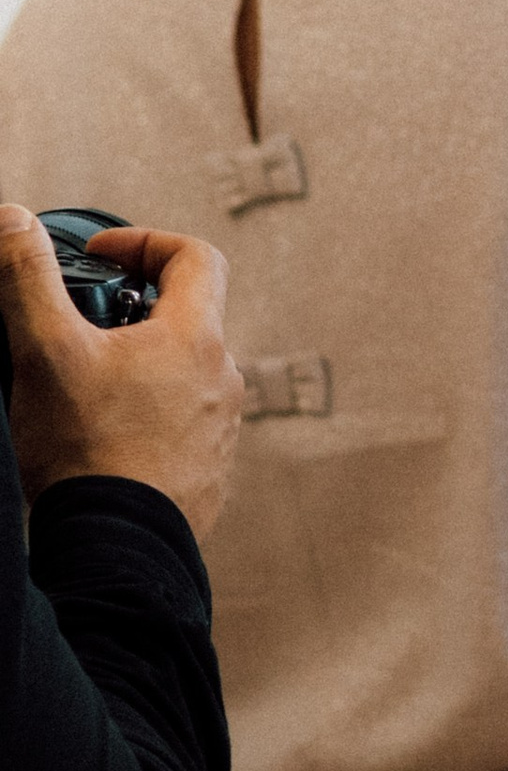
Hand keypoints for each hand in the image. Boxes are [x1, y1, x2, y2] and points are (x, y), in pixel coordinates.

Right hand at [0, 208, 240, 540]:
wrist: (114, 550)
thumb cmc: (86, 452)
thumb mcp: (45, 351)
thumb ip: (27, 277)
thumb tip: (13, 220)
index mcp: (196, 338)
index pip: (195, 256)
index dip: (146, 242)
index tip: (99, 258)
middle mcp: (223, 379)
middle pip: (185, 318)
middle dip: (129, 315)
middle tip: (78, 332)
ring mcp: (221, 429)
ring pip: (181, 376)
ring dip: (136, 370)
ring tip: (82, 390)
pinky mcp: (209, 473)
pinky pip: (181, 427)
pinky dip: (145, 420)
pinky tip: (100, 440)